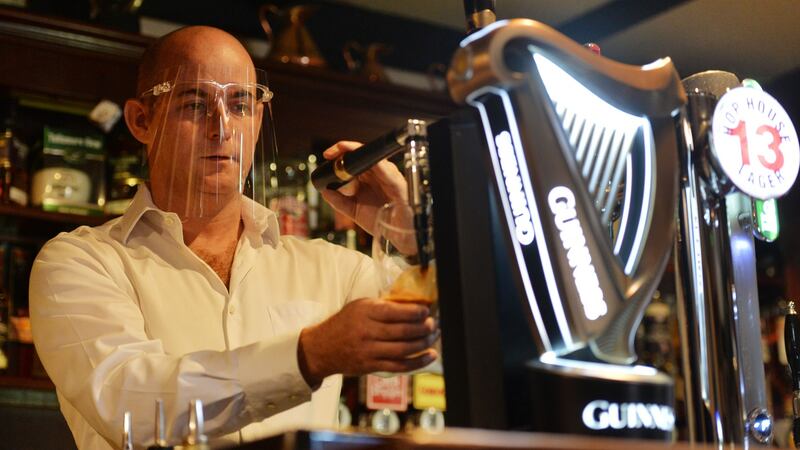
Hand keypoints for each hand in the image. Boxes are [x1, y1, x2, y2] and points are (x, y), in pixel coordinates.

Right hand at [297, 298, 438, 385]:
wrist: (321, 349)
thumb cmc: (344, 323)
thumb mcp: (359, 307)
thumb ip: (382, 306)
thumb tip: (413, 306)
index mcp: (365, 312)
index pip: (394, 312)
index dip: (414, 312)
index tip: (427, 310)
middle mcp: (367, 331)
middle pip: (402, 331)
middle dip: (423, 328)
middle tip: (434, 325)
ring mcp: (369, 351)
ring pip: (403, 349)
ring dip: (423, 344)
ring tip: (434, 338)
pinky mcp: (370, 366)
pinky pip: (399, 366)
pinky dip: (417, 362)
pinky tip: (430, 356)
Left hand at [319, 141, 407, 235]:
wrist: (398, 235)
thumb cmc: (382, 222)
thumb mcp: (354, 211)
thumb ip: (339, 201)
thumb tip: (324, 191)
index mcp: (370, 179)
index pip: (355, 159)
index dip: (341, 154)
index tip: (327, 155)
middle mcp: (379, 175)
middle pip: (362, 154)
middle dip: (345, 150)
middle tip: (329, 154)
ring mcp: (389, 177)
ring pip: (373, 157)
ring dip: (356, 153)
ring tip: (342, 156)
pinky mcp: (397, 184)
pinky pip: (386, 169)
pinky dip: (374, 164)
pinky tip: (361, 162)